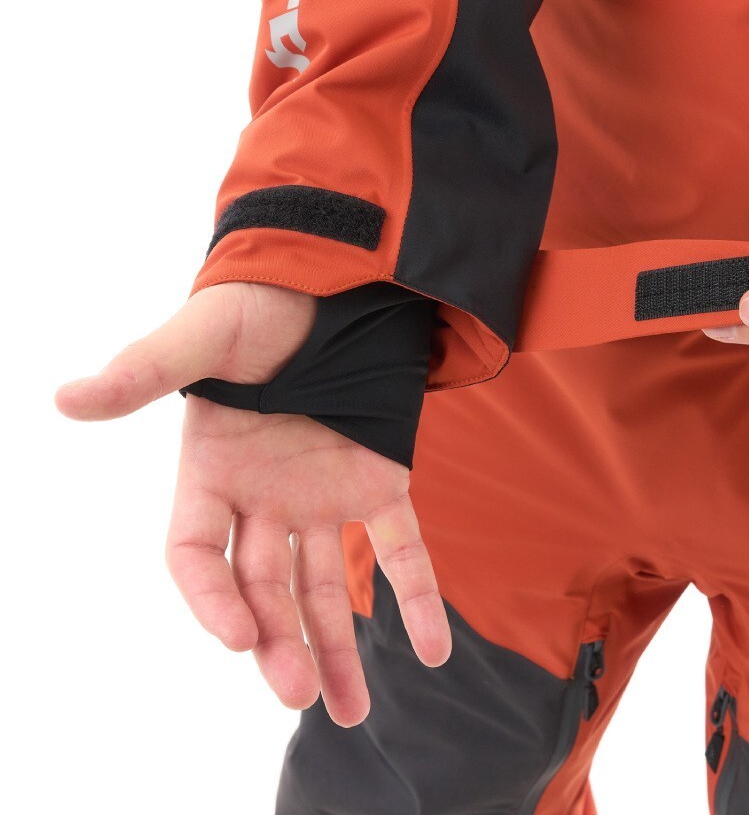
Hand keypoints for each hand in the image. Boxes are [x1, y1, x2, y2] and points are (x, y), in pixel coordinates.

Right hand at [55, 282, 450, 725]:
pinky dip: (418, 596)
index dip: (211, 600)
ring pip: (326, 587)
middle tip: (299, 695)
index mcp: (213, 471)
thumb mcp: (203, 335)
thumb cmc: (259, 304)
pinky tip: (434, 651)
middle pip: (262, 588)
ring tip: (350, 712)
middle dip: (276, 643)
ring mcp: (323, 493)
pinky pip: (400, 549)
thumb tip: (68, 399)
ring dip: (337, 648)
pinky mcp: (379, 481)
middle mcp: (265, 496)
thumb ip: (146, 371)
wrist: (334, 282)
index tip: (239, 637)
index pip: (197, 557)